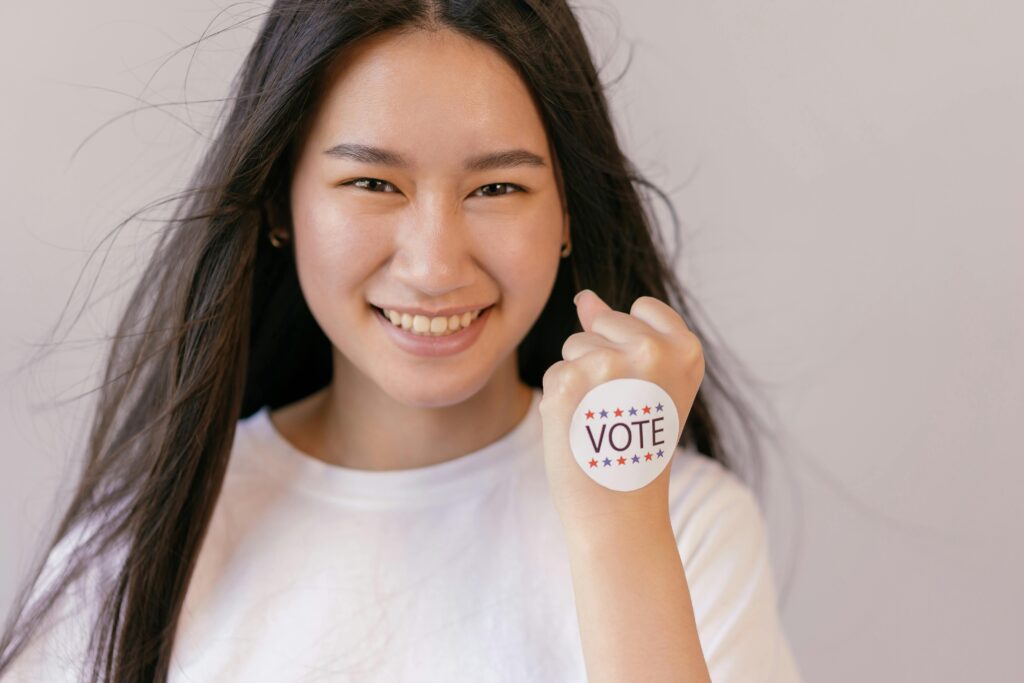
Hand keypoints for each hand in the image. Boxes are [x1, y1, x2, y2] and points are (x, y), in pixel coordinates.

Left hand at [539, 289, 704, 532]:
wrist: (620, 510)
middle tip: (620, 410)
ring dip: (579, 380)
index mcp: (685, 349)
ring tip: (601, 420)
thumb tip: (585, 297)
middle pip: (602, 322)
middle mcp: (652, 351)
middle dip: (601, 359)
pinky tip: (581, 430)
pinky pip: (555, 372)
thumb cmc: (636, 448)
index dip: (631, 345)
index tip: (641, 387)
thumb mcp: (650, 386)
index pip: (642, 308)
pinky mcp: (570, 380)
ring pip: (574, 346)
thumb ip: (623, 334)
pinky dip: (560, 401)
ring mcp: (610, 364)